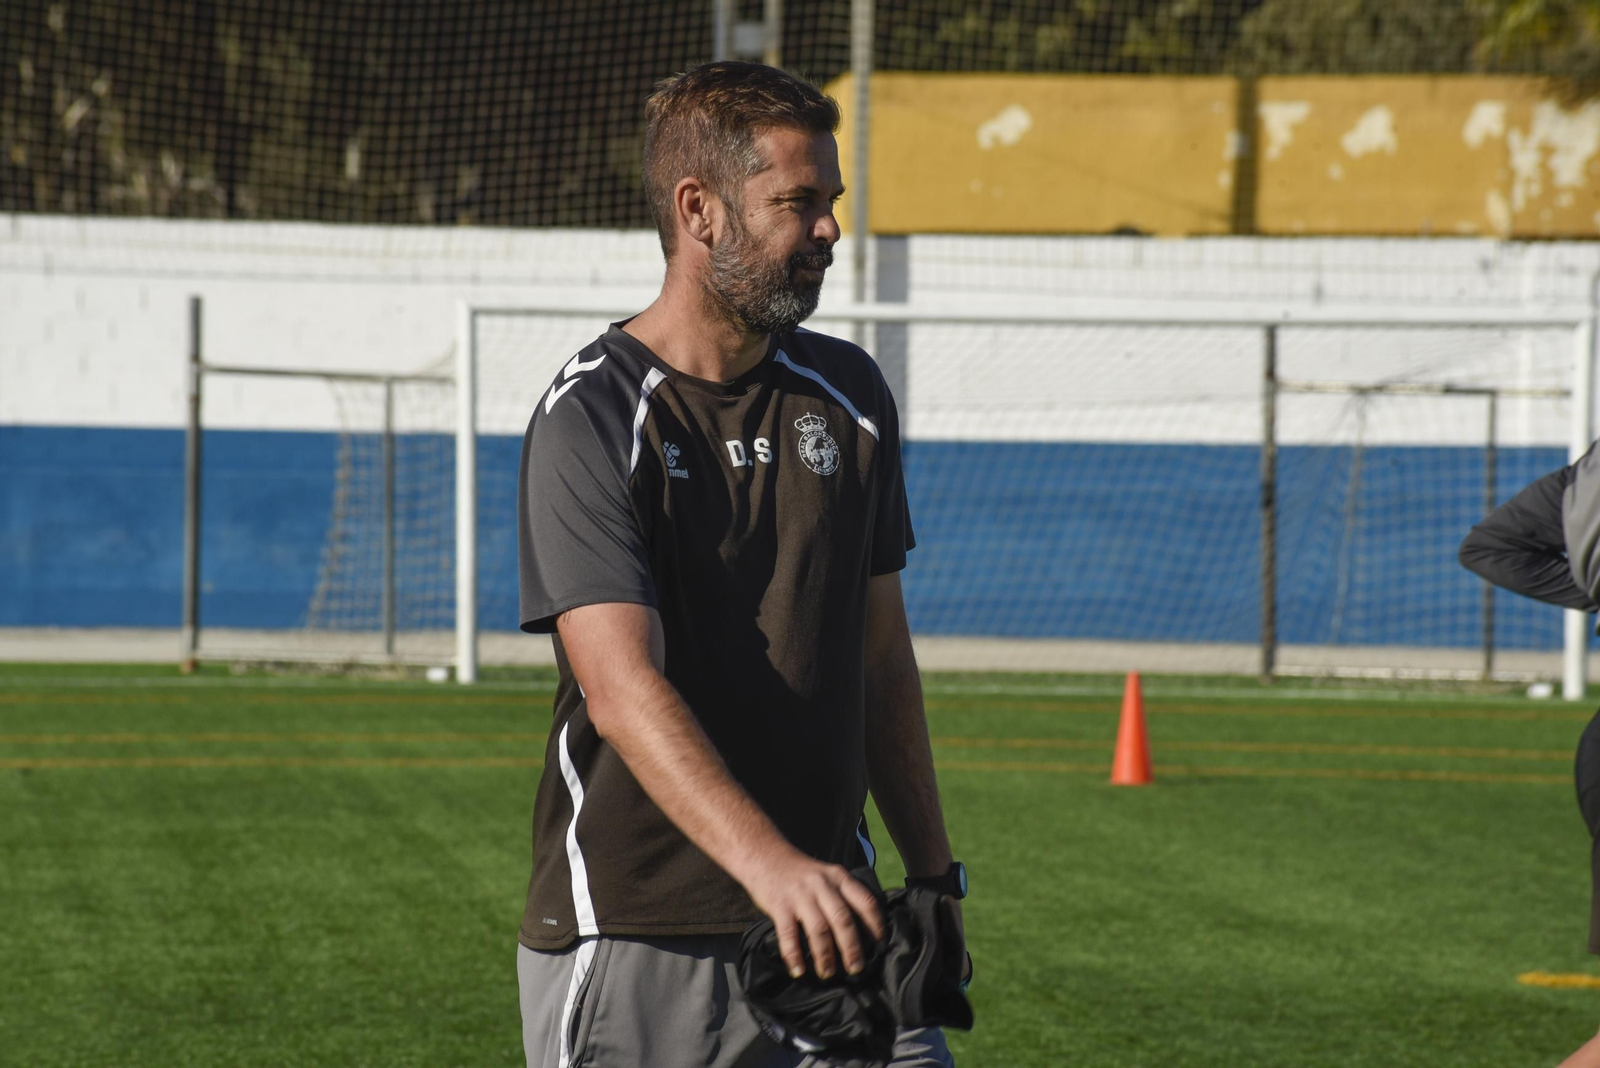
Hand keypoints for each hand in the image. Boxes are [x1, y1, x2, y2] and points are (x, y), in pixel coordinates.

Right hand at [740, 849, 884, 979]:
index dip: (875, 924)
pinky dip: (794, 955)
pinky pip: (788, 935)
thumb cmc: (800, 872)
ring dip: (825, 956)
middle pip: (843, 919)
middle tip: (857, 969)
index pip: (864, 901)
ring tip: (827, 973)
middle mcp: (822, 885)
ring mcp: (800, 895)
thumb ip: (842, 895)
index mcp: (838, 877)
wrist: (765, 854)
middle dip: (852, 948)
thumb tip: (862, 931)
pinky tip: (798, 971)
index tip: (880, 945)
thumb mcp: (827, 875)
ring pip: (818, 929)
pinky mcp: (779, 905)